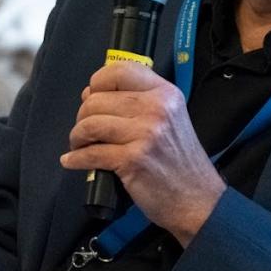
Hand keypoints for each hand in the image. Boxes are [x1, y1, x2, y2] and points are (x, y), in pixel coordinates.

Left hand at [61, 62, 226, 245]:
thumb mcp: (169, 119)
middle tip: (84, 130)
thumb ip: (137, 103)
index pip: (120, 71)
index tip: (91, 96)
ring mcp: (144, 134)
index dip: (98, 81)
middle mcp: (155, 108)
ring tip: (79, 145)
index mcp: (164, 93)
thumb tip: (91, 94)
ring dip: (77, 136)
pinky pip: (91, 153)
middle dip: (82, 115)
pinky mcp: (132, 160)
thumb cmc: (179, 161)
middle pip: (97, 99)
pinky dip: (75, 158)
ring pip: (90, 124)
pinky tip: (72, 161)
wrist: (197, 199)